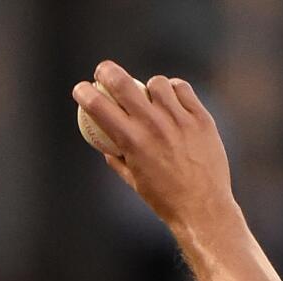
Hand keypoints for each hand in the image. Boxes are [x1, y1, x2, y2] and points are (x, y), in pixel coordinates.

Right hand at [72, 60, 235, 227]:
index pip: (98, 106)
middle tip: (103, 72)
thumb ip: (117, 157)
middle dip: (106, 72)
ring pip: (157, 83)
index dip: (84, 93)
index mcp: (131, 141)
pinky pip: (182, 89)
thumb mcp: (132, 180)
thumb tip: (106, 141)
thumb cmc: (163, 198)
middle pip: (123, 83)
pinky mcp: (201, 118)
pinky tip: (171, 100)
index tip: (80, 90)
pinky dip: (172, 91)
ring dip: (147, 87)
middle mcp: (153, 125)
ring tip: (149, 97)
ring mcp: (179, 119)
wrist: (202, 207)